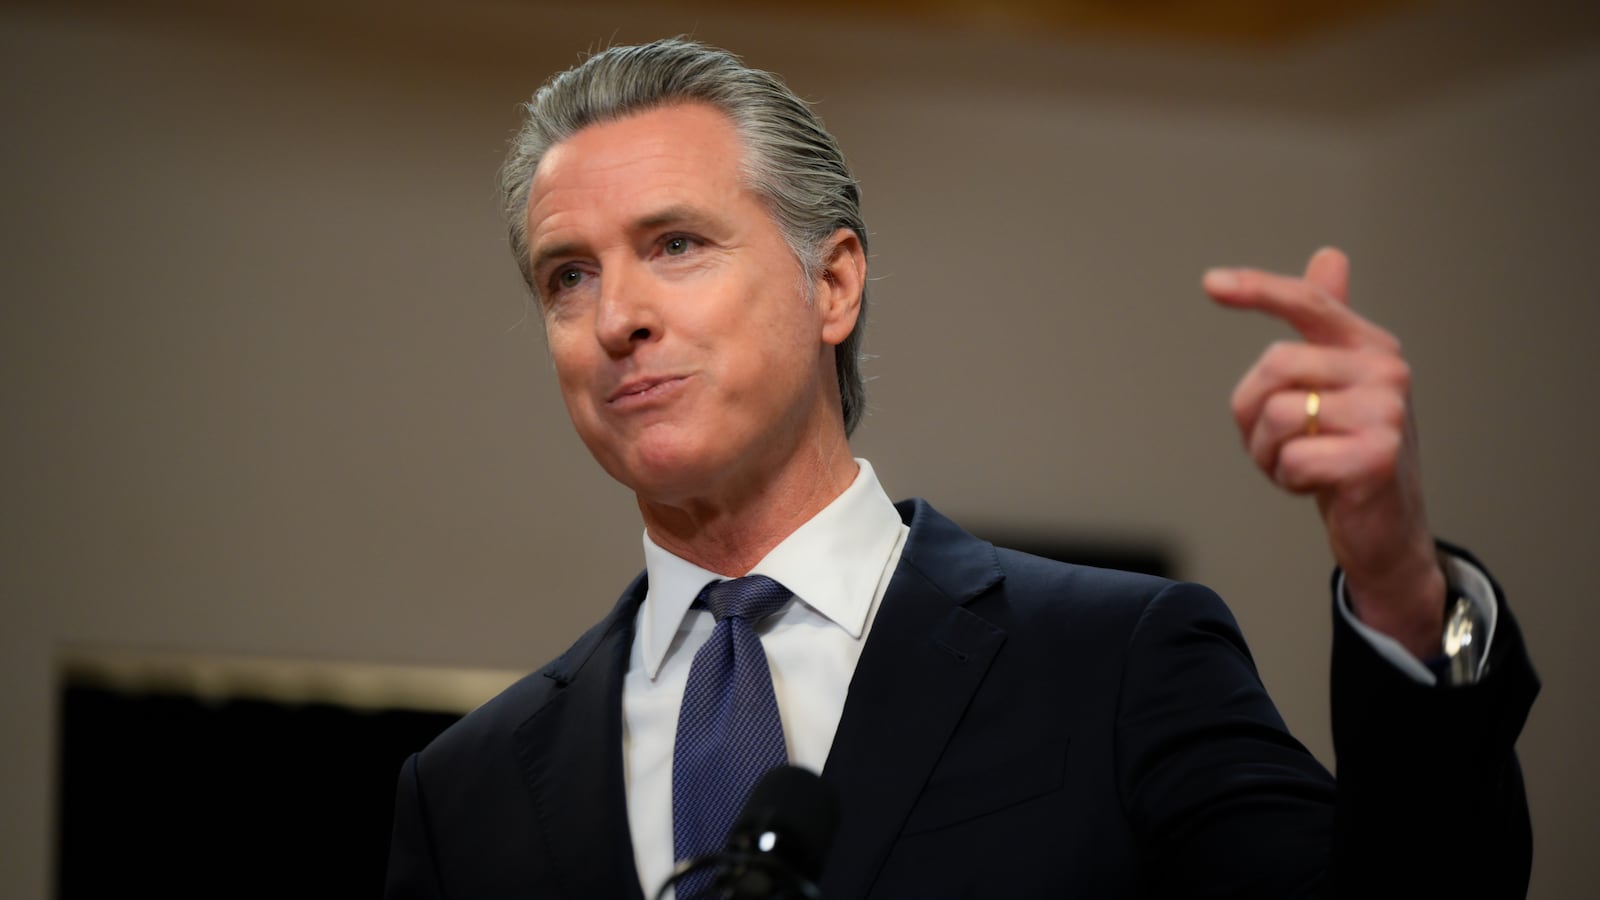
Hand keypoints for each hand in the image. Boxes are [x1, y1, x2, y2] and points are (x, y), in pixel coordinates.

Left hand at [1204, 248, 1445, 657]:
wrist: (1387, 528)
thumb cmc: (1352, 453)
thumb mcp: (1338, 386)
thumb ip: (1329, 326)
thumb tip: (1330, 256)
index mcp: (1371, 346)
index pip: (1309, 303)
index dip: (1258, 289)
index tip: (1210, 283)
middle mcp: (1386, 371)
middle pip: (1274, 366)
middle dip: (1252, 413)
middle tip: (1274, 444)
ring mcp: (1387, 414)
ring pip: (1277, 415)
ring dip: (1267, 453)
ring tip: (1300, 465)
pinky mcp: (1377, 458)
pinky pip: (1292, 458)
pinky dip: (1287, 480)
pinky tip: (1318, 487)